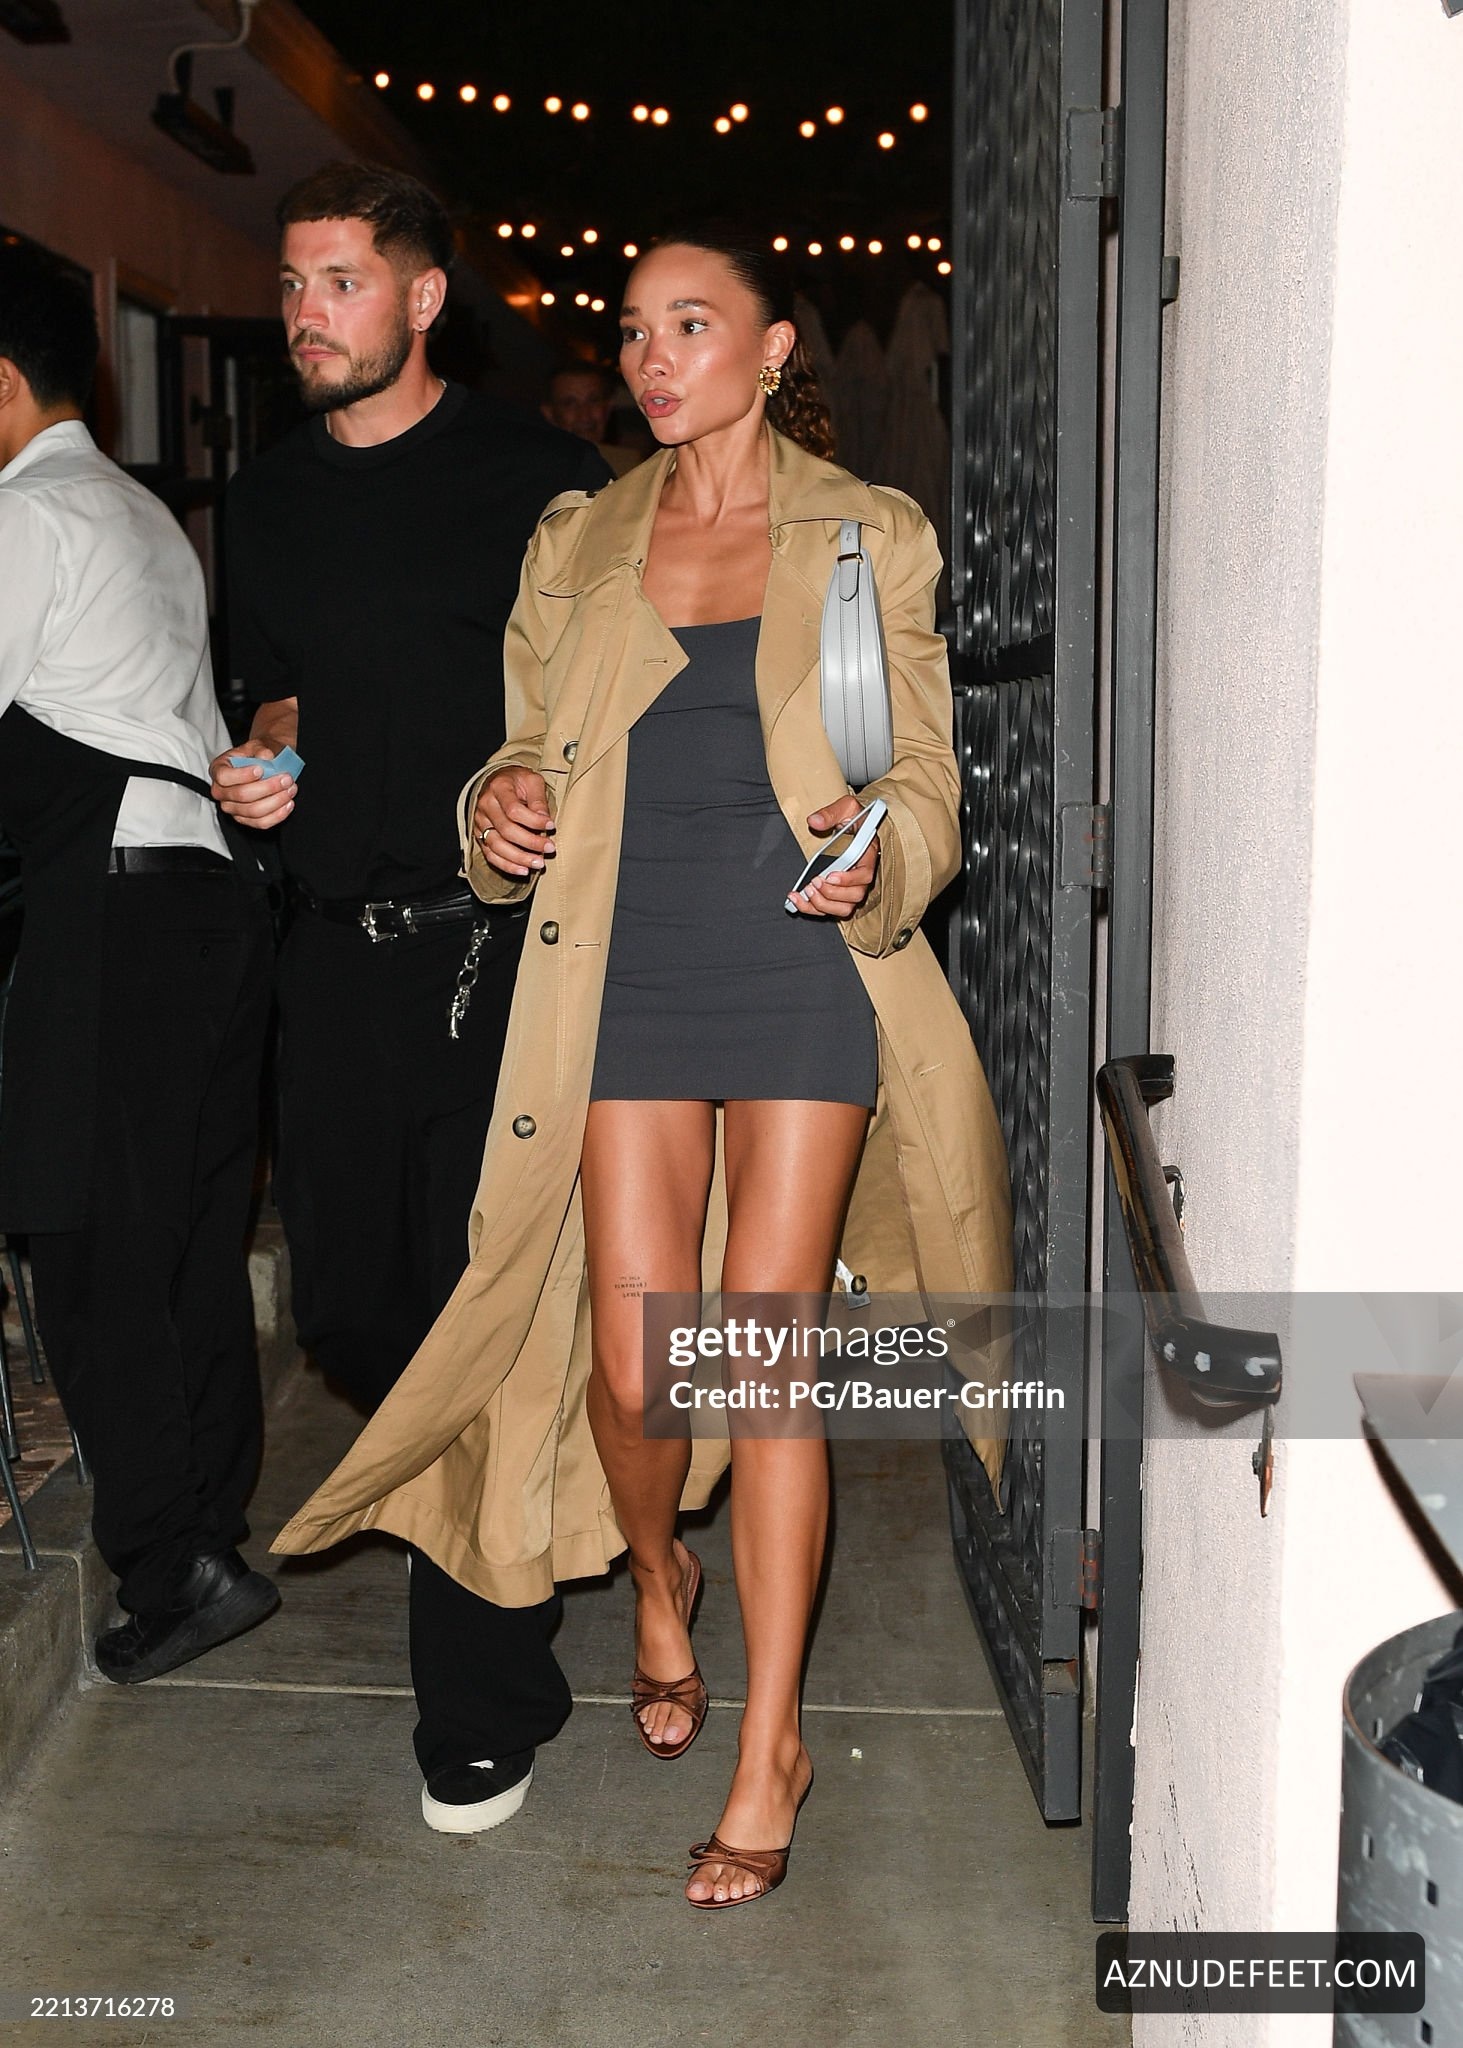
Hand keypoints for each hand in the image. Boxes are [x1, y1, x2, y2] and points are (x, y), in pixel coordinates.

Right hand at [210, 744, 294, 829]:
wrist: (267, 763)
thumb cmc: (258, 754)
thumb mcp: (258, 745)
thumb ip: (261, 748)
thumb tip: (266, 756)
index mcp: (218, 770)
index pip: (224, 777)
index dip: (242, 775)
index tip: (260, 770)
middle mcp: (221, 791)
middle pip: (242, 795)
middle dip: (268, 788)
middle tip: (286, 779)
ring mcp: (232, 808)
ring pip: (254, 811)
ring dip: (276, 801)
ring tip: (291, 789)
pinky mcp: (245, 819)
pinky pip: (261, 823)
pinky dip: (278, 815)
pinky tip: (288, 803)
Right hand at [472, 767, 554, 876]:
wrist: (498, 781)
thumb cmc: (517, 781)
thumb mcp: (532, 780)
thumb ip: (538, 799)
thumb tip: (545, 820)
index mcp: (498, 788)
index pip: (514, 810)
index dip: (534, 821)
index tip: (552, 826)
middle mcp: (485, 805)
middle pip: (506, 830)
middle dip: (530, 842)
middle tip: (549, 848)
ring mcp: (481, 822)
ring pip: (497, 846)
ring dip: (519, 858)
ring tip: (538, 863)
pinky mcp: (480, 836)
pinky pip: (490, 855)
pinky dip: (507, 865)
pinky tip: (523, 870)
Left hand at [792, 794, 880, 918]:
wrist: (855, 826)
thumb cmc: (854, 818)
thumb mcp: (846, 807)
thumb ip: (831, 813)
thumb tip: (814, 821)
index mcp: (867, 854)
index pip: (865, 874)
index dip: (848, 879)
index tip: (830, 876)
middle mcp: (862, 875)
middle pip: (855, 896)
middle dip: (832, 893)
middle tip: (814, 882)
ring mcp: (851, 887)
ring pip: (844, 908)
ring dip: (823, 904)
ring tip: (806, 891)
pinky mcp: (839, 894)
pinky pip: (829, 910)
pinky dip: (811, 909)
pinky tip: (796, 899)